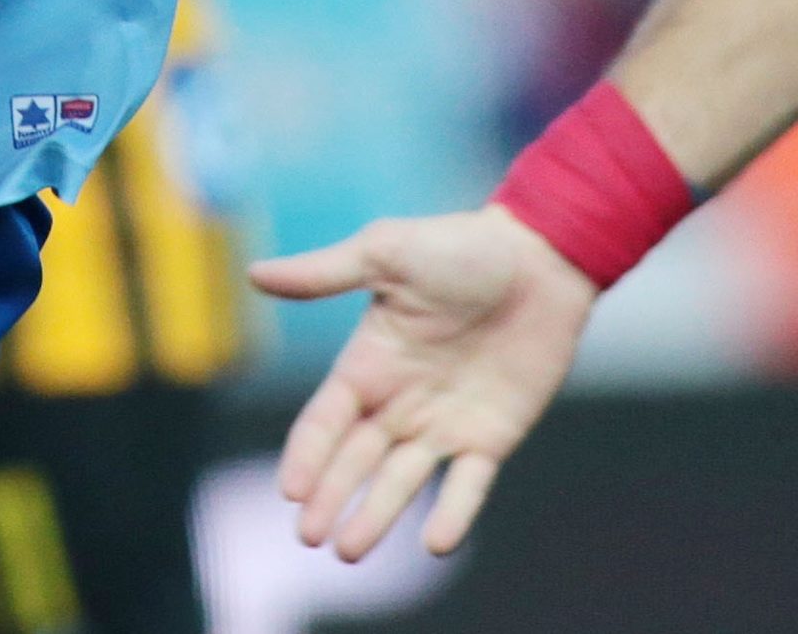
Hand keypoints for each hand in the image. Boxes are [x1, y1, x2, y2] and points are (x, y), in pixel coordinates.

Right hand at [250, 206, 594, 559]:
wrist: (544, 257)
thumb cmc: (463, 246)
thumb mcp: (389, 252)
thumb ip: (325, 272)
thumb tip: (253, 273)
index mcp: (369, 364)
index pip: (325, 420)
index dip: (307, 455)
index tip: (290, 491)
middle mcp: (400, 403)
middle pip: (355, 461)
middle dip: (330, 498)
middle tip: (310, 537)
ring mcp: (444, 424)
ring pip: (401, 482)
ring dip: (376, 516)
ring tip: (350, 550)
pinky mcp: (490, 437)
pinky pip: (467, 485)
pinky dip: (452, 514)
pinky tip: (435, 543)